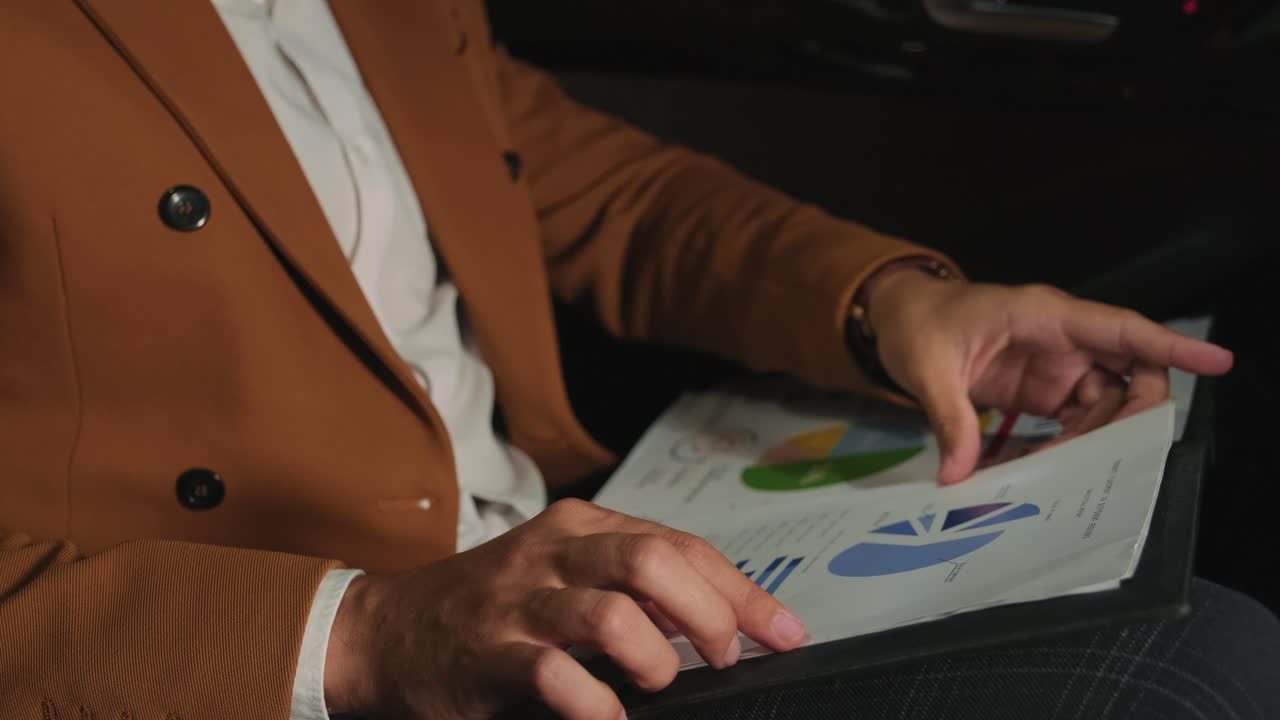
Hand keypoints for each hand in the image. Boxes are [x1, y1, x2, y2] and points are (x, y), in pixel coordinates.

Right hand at [323, 498, 808, 719]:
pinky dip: (595, 705)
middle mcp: (552, 554)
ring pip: (609, 615)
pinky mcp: (487, 658)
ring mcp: (517, 605)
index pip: (681, 545)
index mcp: (581, 527)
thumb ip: (634, 583)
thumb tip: (724, 615)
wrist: (387, 632)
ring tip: (656, 682)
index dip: (744, 591)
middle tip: (722, 656)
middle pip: (653, 563)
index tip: (785, 632)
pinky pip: (554, 678)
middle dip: (709, 615)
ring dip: (653, 658)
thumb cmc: (494, 605)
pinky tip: (608, 719)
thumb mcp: (565, 572)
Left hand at [862, 268, 1232, 484]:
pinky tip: (1051, 471)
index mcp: (1044, 316)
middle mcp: (1062, 340)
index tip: (1217, 362)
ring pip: (1105, 406)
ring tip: (1061, 474)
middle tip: (1110, 456)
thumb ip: (948, 418)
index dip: (1170, 345)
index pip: (1121, 329)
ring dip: (1095, 442)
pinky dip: (1072, 446)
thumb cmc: (918, 325)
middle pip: (1128, 374)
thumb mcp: (927, 368)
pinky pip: (1077, 421)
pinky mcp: (1043, 391)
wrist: (899, 320)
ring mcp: (1056, 368)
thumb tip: (958, 474)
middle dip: (1131, 416)